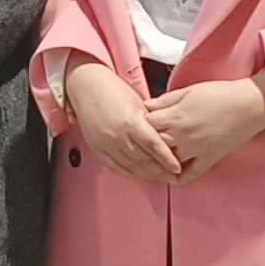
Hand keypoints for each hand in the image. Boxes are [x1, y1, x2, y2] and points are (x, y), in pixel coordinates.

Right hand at [62, 57, 181, 187]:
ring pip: (131, 168)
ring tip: (159, 179)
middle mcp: (118, 136)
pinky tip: (139, 175)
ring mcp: (106, 144)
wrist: (87, 86)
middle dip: (161, 172)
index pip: (155, 148)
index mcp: (132, 122)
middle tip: (173, 178)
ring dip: (148, 176)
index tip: (177, 168)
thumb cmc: (113, 90)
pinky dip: (130, 174)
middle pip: (145, 161)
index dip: (168, 161)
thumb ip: (151, 124)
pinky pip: (116, 167)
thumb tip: (167, 140)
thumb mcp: (139, 104)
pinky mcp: (97, 149)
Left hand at [150, 77, 264, 185]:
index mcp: (175, 117)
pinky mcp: (209, 158)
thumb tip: (148, 105)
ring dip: (160, 161)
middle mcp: (182, 136)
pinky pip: (191, 173)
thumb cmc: (221, 94)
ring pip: (168, 161)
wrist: (249, 105)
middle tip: (144, 141)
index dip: (143, 121)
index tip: (142, 121)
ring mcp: (195, 150)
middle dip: (148, 142)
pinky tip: (173, 177)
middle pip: (154, 144)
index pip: (147, 124)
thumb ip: (166, 100)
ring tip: (154, 159)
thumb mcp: (189, 90)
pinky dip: (180, 178)